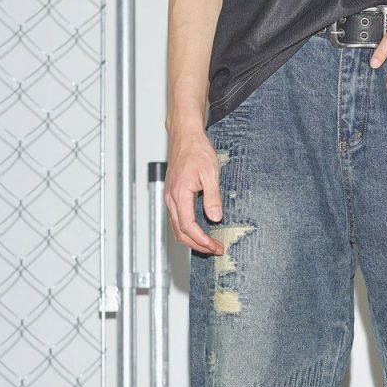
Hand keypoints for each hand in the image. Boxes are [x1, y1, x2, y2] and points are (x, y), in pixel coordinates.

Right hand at [164, 119, 223, 254]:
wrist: (185, 136)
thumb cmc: (197, 151)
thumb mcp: (211, 173)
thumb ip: (212, 197)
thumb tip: (215, 217)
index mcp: (179, 194)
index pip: (189, 227)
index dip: (202, 240)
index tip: (215, 246)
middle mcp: (171, 198)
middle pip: (180, 232)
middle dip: (198, 245)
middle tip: (216, 250)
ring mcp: (170, 198)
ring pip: (177, 228)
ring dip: (193, 240)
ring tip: (210, 245)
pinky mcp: (172, 196)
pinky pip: (177, 220)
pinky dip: (188, 231)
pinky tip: (200, 232)